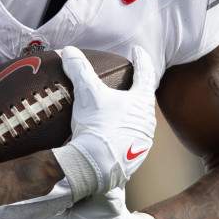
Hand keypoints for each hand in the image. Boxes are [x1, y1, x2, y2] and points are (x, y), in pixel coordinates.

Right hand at [52, 45, 156, 199]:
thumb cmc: (97, 126)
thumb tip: (70, 51)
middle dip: (136, 88)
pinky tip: (112, 133)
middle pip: (144, 98)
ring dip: (130, 112)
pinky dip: (123, 132)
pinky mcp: (134, 157)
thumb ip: (80, 69)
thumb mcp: (88, 94)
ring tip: (118, 108)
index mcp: (142, 102)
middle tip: (128, 80)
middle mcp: (148, 121)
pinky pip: (131, 139)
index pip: (145, 73)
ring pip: (139, 120)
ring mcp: (143, 141)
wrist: (96, 167)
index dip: (141, 59)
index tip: (138, 51)